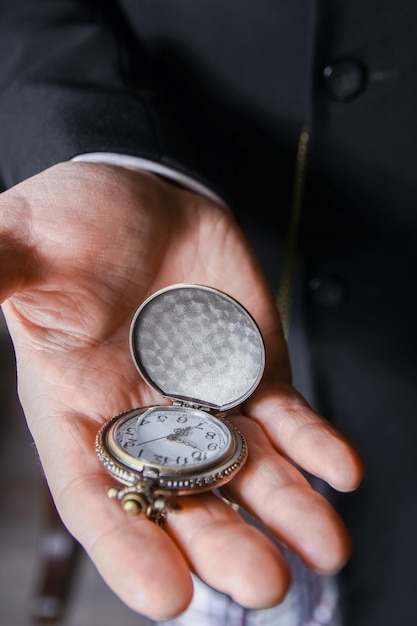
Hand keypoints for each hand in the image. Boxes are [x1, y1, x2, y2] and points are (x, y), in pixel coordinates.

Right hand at [0, 162, 362, 619]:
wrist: (140, 199)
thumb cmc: (73, 224)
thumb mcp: (25, 244)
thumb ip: (2, 270)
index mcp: (79, 407)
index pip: (96, 492)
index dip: (127, 546)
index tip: (167, 596)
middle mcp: (145, 418)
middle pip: (184, 496)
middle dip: (224, 542)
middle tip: (264, 583)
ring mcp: (206, 399)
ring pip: (248, 467)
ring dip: (287, 508)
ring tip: (325, 548)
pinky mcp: (252, 371)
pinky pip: (289, 416)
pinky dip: (316, 443)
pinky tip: (341, 469)